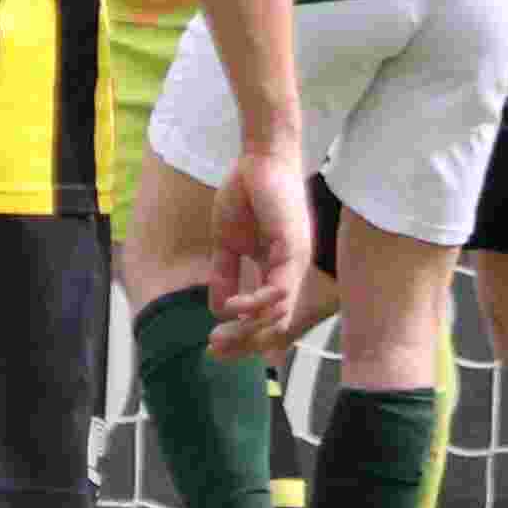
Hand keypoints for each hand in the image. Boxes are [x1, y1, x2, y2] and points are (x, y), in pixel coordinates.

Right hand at [208, 139, 308, 353]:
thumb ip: (224, 274)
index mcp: (275, 273)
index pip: (265, 318)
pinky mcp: (293, 250)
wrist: (258, 160)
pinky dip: (259, 303)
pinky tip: (239, 306)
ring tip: (225, 329)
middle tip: (214, 348)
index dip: (240, 335)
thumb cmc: (245, 195)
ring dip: (251, 327)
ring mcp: (295, 263)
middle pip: (276, 326)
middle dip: (244, 343)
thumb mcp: (227, 242)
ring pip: (281, 314)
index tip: (212, 344)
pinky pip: (281, 289)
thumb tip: (218, 308)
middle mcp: (290, 274)